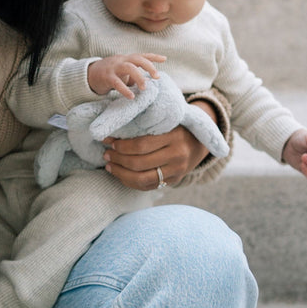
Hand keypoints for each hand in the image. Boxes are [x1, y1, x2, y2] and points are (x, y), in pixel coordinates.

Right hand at [87, 53, 165, 99]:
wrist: (89, 74)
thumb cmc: (110, 74)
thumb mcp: (123, 72)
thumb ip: (134, 75)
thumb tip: (148, 81)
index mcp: (127, 59)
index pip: (142, 55)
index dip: (153, 56)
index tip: (165, 59)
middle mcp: (121, 60)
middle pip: (137, 59)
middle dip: (149, 67)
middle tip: (156, 77)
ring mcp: (114, 67)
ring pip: (129, 68)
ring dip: (139, 77)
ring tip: (145, 88)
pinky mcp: (106, 77)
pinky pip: (117, 83)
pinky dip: (125, 90)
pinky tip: (131, 96)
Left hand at [102, 98, 217, 189]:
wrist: (200, 143)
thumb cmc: (177, 128)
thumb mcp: (167, 121)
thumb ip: (147, 123)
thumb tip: (114, 128)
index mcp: (174, 136)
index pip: (141, 145)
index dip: (122, 146)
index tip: (109, 141)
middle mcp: (177, 155)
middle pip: (139, 163)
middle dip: (118, 159)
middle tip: (106, 154)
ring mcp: (176, 171)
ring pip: (141, 179)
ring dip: (120, 173)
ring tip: (109, 165)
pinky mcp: (173, 181)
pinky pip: (147, 186)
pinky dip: (130, 182)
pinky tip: (120, 174)